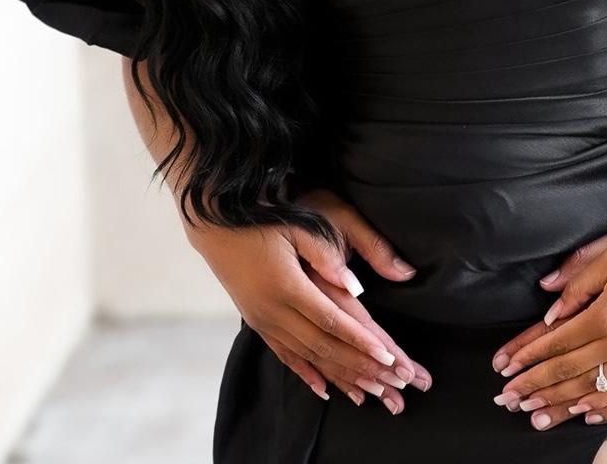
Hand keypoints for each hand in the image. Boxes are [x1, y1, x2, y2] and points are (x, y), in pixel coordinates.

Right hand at [186, 187, 429, 414]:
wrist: (214, 221)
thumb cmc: (265, 214)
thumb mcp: (299, 224)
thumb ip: (327, 253)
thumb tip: (355, 284)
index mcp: (287, 286)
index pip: (331, 321)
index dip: (361, 341)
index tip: (388, 357)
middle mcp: (272, 311)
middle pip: (323, 346)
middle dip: (359, 366)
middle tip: (391, 382)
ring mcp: (262, 319)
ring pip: (306, 356)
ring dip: (339, 376)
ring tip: (370, 393)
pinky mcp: (257, 320)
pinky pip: (285, 355)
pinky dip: (307, 373)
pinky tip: (324, 389)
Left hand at [488, 224, 606, 430]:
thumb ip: (578, 275)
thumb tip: (547, 296)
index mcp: (605, 315)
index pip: (556, 344)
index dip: (528, 358)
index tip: (505, 371)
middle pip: (570, 372)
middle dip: (535, 387)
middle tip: (509, 401)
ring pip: (598, 391)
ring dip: (563, 405)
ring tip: (538, 416)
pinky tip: (589, 415)